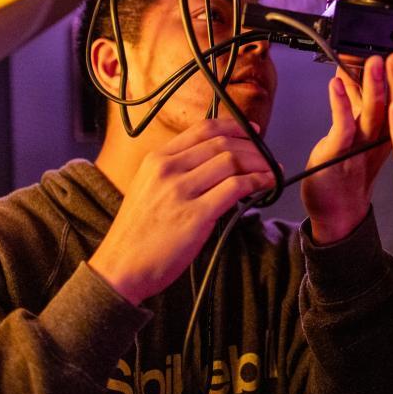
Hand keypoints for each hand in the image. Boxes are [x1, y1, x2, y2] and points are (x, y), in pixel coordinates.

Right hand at [89, 119, 274, 304]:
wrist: (120, 267)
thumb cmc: (137, 232)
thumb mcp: (147, 187)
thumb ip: (175, 170)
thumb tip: (216, 162)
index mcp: (156, 159)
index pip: (203, 129)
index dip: (234, 126)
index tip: (252, 132)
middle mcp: (167, 169)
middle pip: (221, 144)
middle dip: (252, 147)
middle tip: (267, 156)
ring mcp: (180, 191)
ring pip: (232, 162)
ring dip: (260, 164)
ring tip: (272, 171)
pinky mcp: (195, 215)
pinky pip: (235, 188)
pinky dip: (257, 182)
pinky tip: (265, 186)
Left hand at [302, 56, 390, 243]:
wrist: (338, 214)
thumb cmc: (347, 174)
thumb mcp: (357, 134)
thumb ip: (355, 104)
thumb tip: (351, 73)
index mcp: (389, 133)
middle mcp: (379, 138)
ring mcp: (360, 145)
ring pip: (373, 112)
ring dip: (374, 86)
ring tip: (376, 63)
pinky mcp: (339, 151)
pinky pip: (343, 124)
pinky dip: (340, 103)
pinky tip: (337, 84)